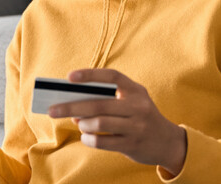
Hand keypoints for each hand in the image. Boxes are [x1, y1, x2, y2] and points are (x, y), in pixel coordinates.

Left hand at [48, 69, 186, 175]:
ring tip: (79, 124)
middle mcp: (138, 106)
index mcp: (136, 90)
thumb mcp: (131, 102)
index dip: (90, 75)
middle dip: (71, 106)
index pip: (112, 76)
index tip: (69, 77)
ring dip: (83, 124)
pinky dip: (89, 139)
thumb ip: (106, 100)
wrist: (169, 142)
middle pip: (99, 104)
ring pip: (100, 123)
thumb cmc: (140, 117)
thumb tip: (73, 104)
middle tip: (52, 110)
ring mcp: (137, 127)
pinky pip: (103, 141)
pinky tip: (86, 137)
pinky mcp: (133, 145)